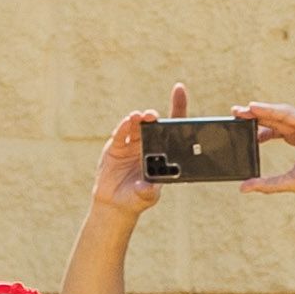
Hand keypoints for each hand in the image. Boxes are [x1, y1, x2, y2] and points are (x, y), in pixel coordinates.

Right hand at [91, 83, 192, 216]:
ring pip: (137, 126)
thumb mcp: (146, 197)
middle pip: (154, 124)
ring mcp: (131, 144)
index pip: (173, 127)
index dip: (178, 107)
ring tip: (139, 117)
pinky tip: (126, 123)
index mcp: (162, 153)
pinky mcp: (116, 147)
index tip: (179, 89)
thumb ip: (148, 192)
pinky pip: (120, 134)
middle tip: (153, 116)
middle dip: (154, 117)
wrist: (115, 204)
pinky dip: (123, 128)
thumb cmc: (137, 199)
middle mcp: (148, 145)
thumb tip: (149, 187)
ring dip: (138, 120)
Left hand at [236, 101, 294, 199]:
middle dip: (254, 117)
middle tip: (233, 114)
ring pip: (278, 114)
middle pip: (274, 120)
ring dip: (259, 110)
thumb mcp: (288, 181)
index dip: (258, 131)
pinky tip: (256, 108)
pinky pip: (287, 112)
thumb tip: (243, 188)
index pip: (274, 132)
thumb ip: (266, 184)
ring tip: (240, 110)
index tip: (241, 130)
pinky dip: (270, 109)